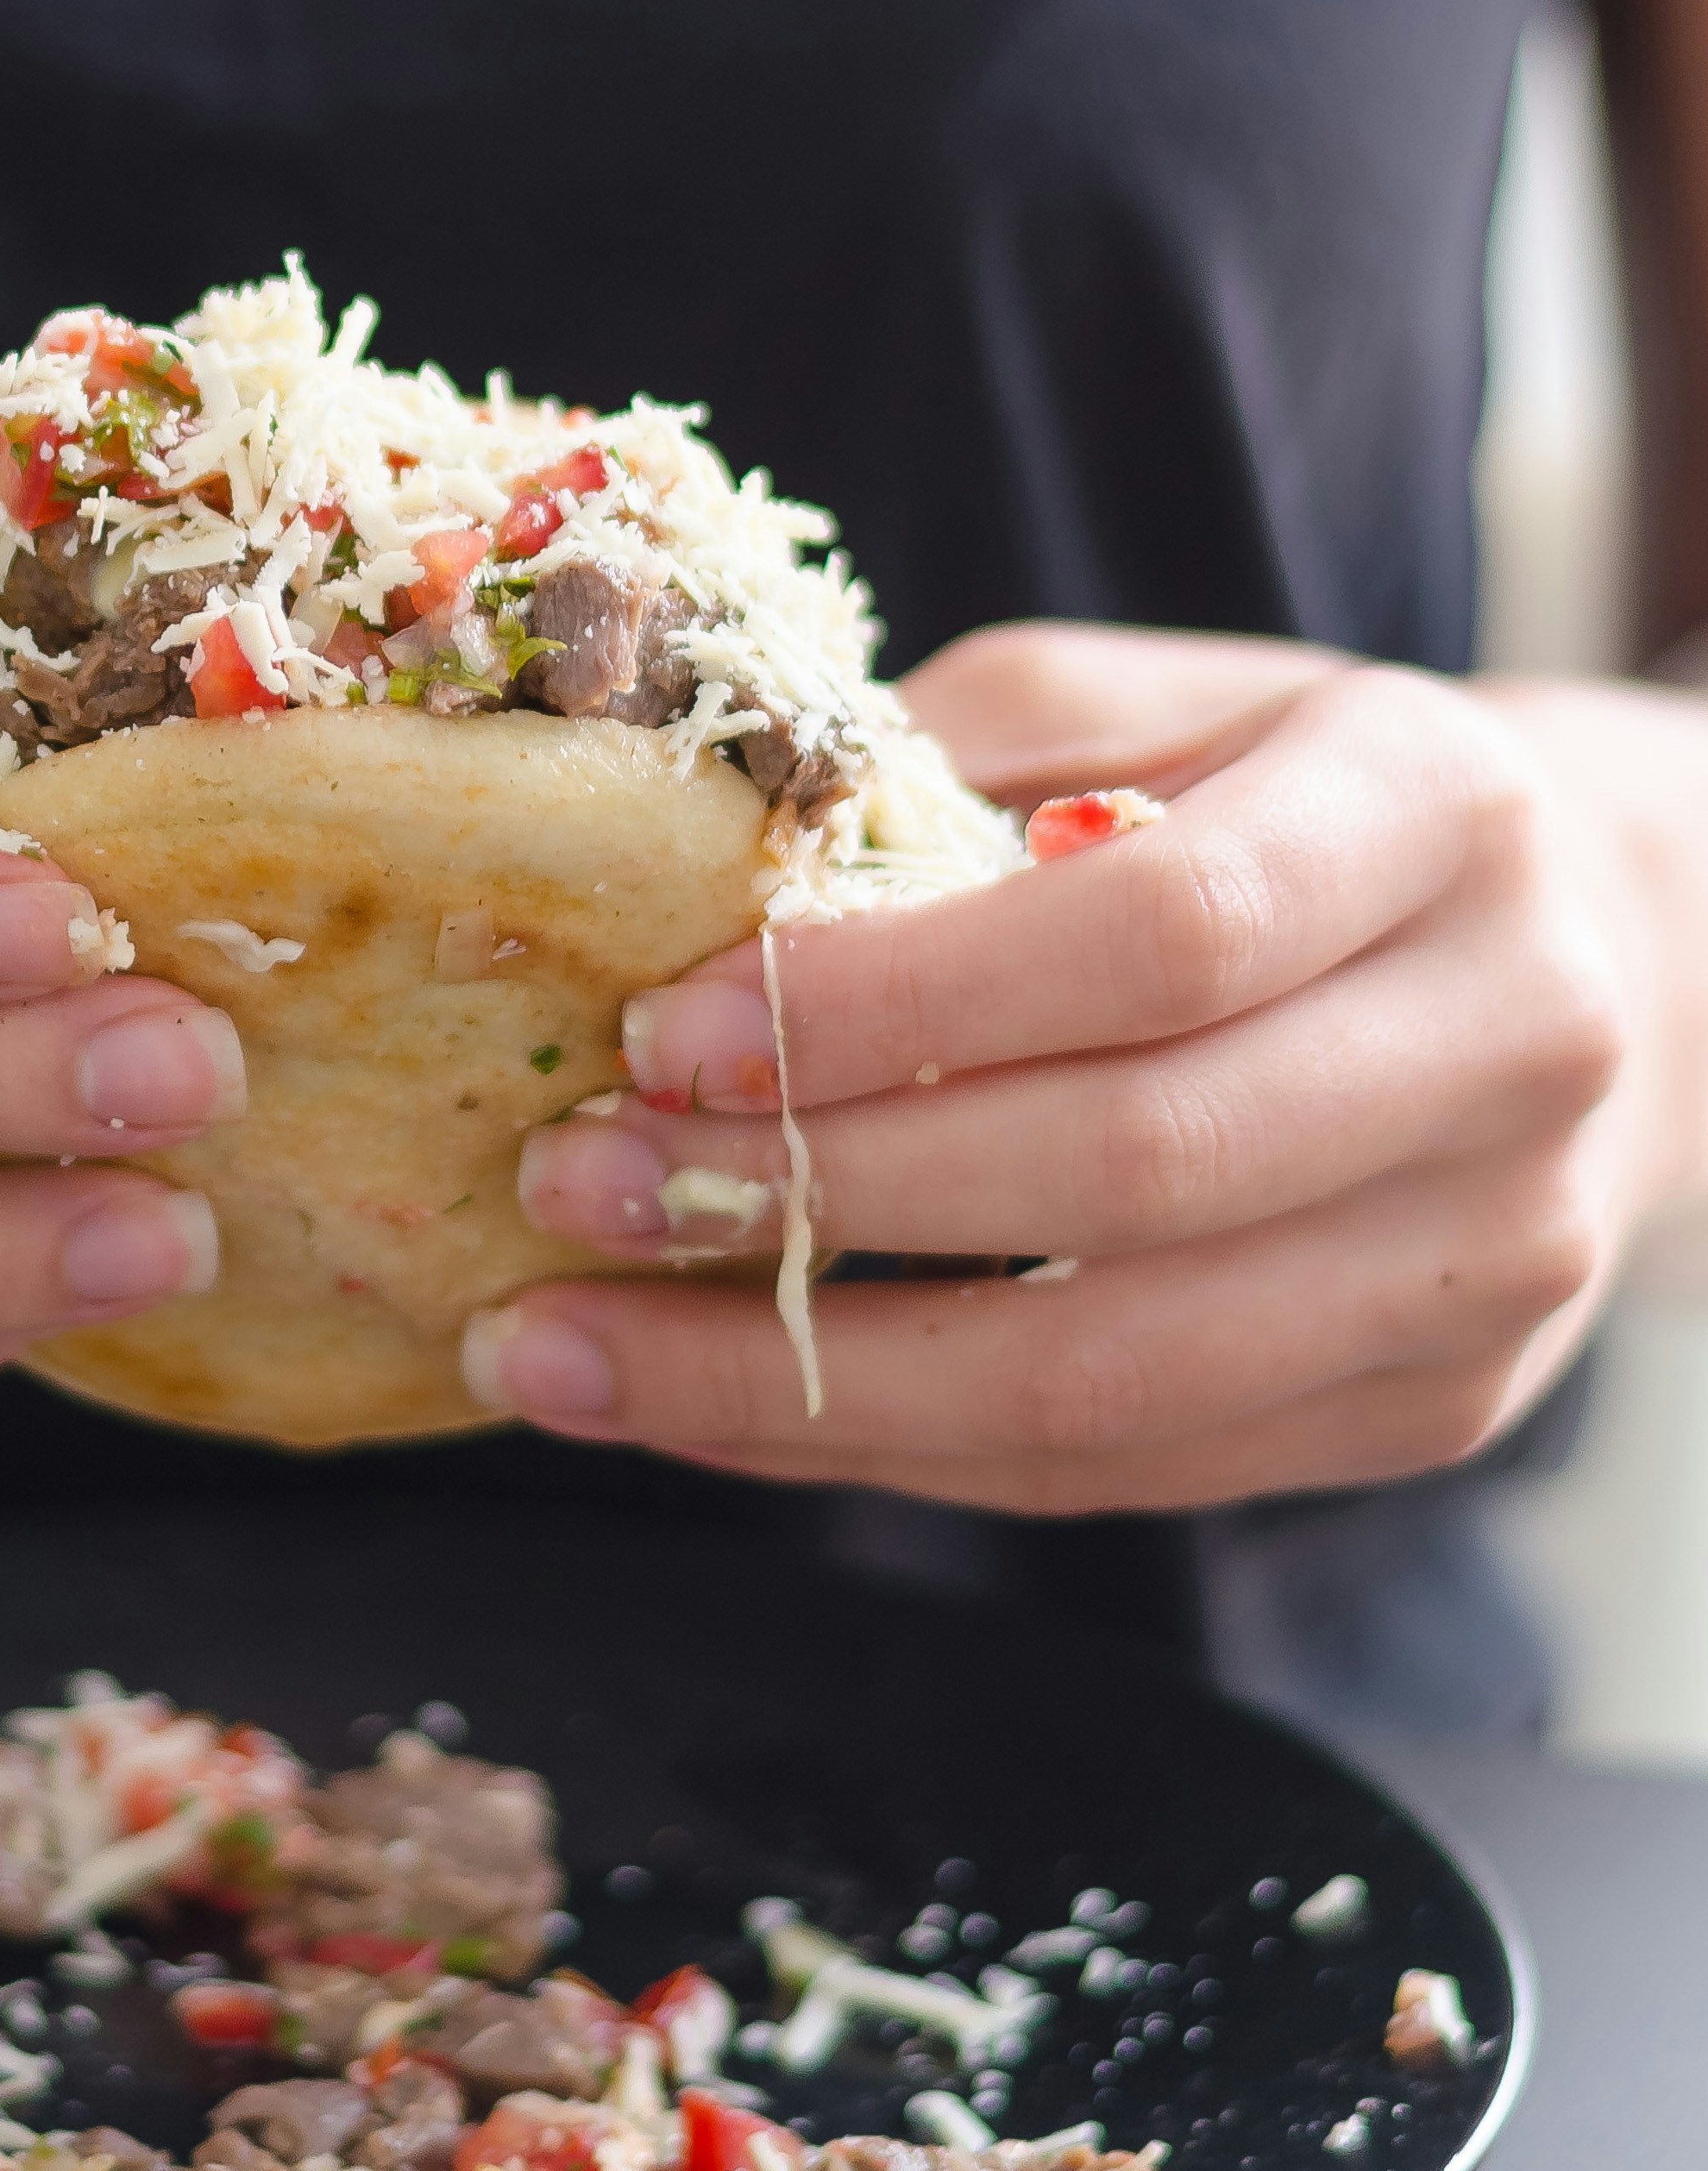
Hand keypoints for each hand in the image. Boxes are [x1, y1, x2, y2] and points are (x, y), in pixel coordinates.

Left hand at [474, 623, 1707, 1508]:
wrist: (1602, 961)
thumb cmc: (1299, 800)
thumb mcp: (1158, 702)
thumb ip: (955, 757)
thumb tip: (684, 874)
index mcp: (1435, 815)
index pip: (1158, 935)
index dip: (895, 1001)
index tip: (661, 1032)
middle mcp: (1508, 1045)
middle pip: (1135, 1172)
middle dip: (815, 1200)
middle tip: (567, 1192)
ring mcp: (1494, 1260)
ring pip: (1117, 1378)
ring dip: (803, 1386)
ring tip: (571, 1354)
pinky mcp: (1435, 1411)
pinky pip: (1127, 1468)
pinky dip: (890, 1453)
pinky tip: (715, 1410)